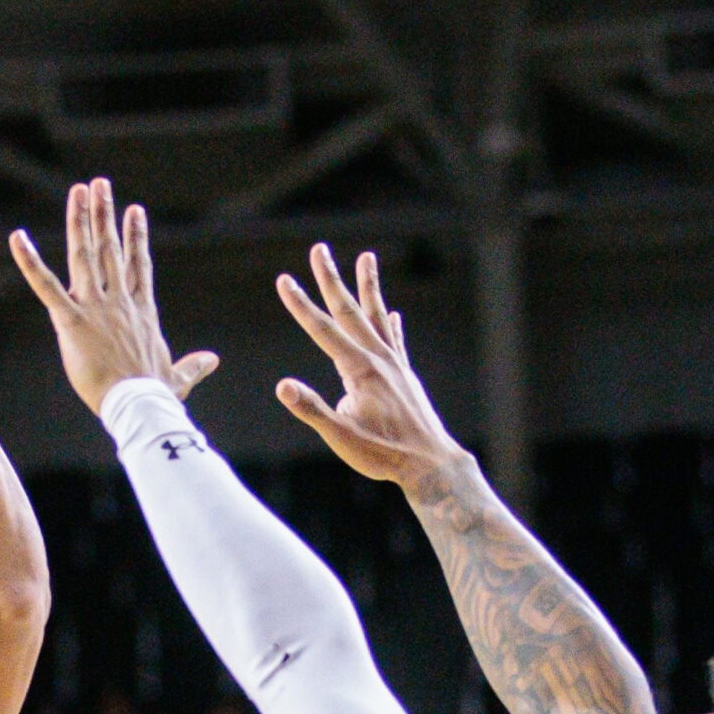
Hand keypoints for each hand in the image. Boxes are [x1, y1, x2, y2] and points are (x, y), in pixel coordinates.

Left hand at [10, 177, 217, 411]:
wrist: (138, 405)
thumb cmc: (156, 395)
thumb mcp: (178, 378)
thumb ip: (193, 366)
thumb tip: (213, 360)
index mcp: (142, 311)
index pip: (138, 266)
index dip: (136, 237)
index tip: (135, 211)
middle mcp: (118, 301)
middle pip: (110, 249)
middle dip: (105, 214)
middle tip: (99, 185)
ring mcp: (95, 307)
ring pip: (84, 255)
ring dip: (80, 221)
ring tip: (79, 191)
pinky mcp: (71, 320)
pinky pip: (46, 287)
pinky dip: (29, 262)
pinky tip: (17, 238)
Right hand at [274, 243, 462, 488]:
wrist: (430, 464)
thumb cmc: (384, 454)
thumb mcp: (341, 437)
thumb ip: (312, 409)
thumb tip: (283, 386)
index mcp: (359, 370)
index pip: (323, 330)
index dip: (301, 305)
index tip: (285, 280)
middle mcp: (378, 358)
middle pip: (349, 310)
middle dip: (331, 279)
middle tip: (319, 249)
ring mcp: (395, 364)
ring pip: (376, 316)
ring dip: (368, 287)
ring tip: (366, 257)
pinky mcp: (405, 375)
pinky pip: (395, 340)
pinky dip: (390, 323)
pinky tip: (391, 313)